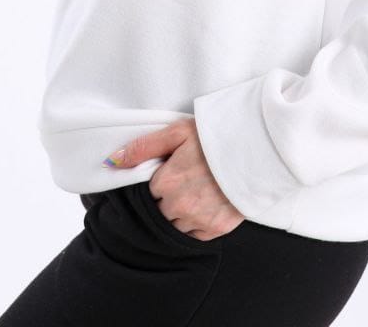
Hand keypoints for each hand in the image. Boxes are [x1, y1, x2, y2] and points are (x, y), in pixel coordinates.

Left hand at [103, 117, 245, 240]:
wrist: (256, 147)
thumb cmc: (215, 135)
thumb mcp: (177, 132)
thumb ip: (143, 148)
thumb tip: (111, 162)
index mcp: (168, 181)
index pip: (147, 193)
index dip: (158, 182)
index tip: (169, 172)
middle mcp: (181, 205)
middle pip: (159, 212)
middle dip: (166, 199)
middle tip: (184, 180)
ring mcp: (200, 219)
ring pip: (174, 226)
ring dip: (180, 213)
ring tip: (195, 191)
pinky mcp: (217, 229)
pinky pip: (194, 236)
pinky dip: (195, 224)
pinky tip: (205, 204)